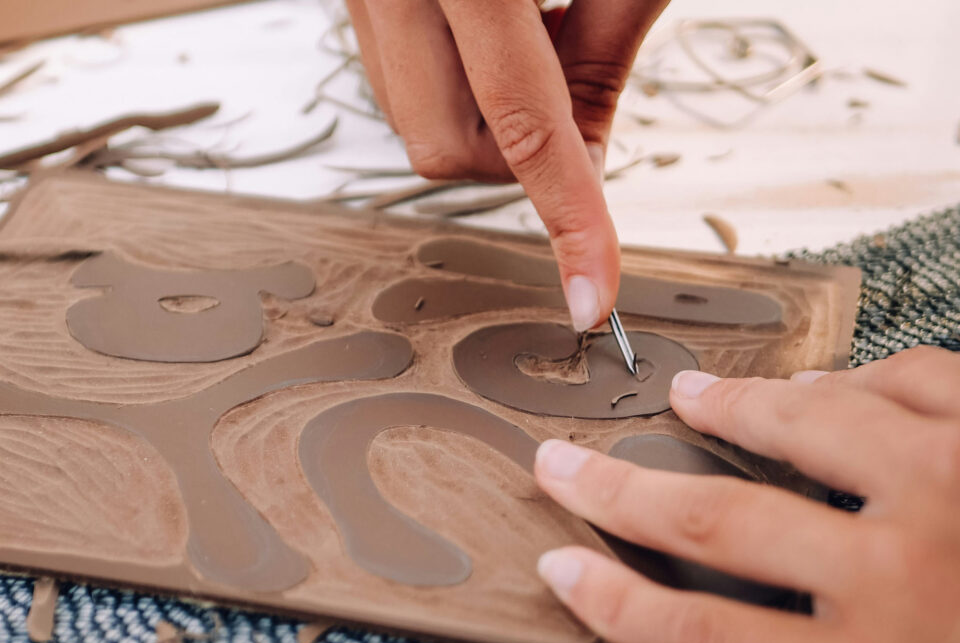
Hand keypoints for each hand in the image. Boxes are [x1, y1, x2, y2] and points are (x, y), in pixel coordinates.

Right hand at [345, 0, 667, 329]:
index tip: (592, 296)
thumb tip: (585, 155)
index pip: (525, 130)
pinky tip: (484, 31)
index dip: (569, 222)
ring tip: (527, 35)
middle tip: (565, 90)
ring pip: (415, 126)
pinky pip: (394, 85)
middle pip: (445, 151)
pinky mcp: (353, 0)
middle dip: (514, 156)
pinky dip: (451, 86)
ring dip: (483, 118)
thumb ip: (607, 47)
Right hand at [533, 346, 959, 642]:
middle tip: (571, 464)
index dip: (614, 601)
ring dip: (738, 406)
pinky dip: (861, 377)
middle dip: (622, 491)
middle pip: (719, 522)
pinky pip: (914, 377)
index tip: (566, 567)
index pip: (698, 635)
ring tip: (698, 393)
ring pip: (808, 422)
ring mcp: (958, 494)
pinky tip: (840, 384)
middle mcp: (907, 579)